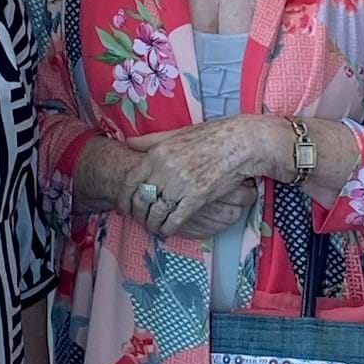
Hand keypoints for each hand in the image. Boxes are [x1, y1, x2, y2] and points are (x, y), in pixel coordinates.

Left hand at [123, 120, 267, 235]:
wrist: (239, 143)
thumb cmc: (209, 136)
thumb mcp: (176, 133)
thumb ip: (150, 140)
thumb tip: (127, 142)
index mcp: (157, 153)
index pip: (130, 181)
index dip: (123, 198)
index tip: (123, 207)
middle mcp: (165, 170)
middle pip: (141, 199)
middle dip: (137, 214)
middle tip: (138, 220)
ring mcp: (181, 184)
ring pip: (156, 212)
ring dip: (152, 224)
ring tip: (153, 227)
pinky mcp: (197, 197)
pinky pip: (175, 219)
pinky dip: (168, 228)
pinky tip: (167, 230)